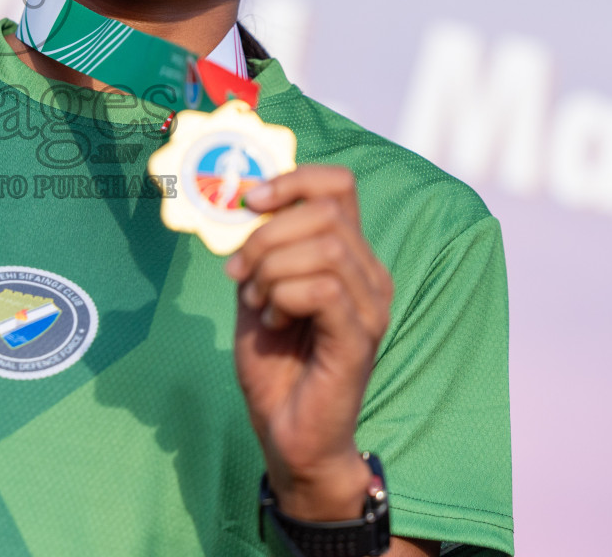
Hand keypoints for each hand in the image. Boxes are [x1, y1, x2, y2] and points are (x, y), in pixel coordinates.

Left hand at [224, 165, 393, 522]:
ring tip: (259, 302)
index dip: (292, 180)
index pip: (338, 185)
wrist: (288, 432)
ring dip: (272, 269)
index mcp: (348, 256)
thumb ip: (256, 249)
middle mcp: (369, 276)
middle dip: (267, 235)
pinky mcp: (359, 339)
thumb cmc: (276, 365)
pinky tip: (274, 321)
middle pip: (325, 212)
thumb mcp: (256, 291)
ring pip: (325, 247)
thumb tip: (244, 204)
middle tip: (241, 274)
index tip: (251, 201)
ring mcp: (370, 307)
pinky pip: (323, 290)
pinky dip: (285, 297)